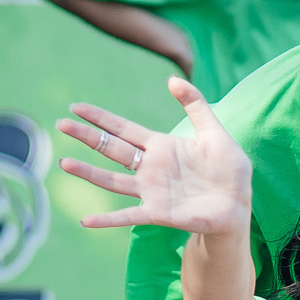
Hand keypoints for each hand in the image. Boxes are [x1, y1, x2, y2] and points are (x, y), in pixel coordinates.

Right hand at [58, 77, 252, 237]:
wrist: (239, 205)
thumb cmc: (229, 171)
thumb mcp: (214, 132)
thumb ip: (195, 104)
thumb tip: (172, 78)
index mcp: (161, 147)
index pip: (123, 129)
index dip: (100, 118)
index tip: (77, 107)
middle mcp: (150, 168)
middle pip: (111, 149)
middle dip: (87, 137)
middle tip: (61, 125)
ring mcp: (151, 191)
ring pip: (111, 180)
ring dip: (88, 173)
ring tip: (64, 163)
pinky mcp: (158, 213)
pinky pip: (127, 216)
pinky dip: (106, 220)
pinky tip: (85, 220)